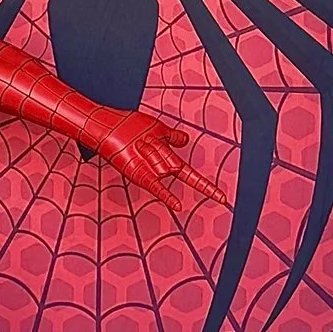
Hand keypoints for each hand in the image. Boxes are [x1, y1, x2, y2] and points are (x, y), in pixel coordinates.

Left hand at [96, 110, 224, 213]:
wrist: (110, 126)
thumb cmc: (130, 126)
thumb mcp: (157, 128)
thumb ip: (173, 136)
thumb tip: (185, 140)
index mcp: (168, 158)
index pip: (192, 175)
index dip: (207, 187)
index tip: (222, 198)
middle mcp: (161, 168)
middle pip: (174, 163)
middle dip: (161, 150)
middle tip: (142, 141)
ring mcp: (151, 173)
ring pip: (164, 166)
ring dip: (151, 151)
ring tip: (135, 145)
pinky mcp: (140, 176)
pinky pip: (156, 188)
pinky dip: (167, 196)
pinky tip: (178, 205)